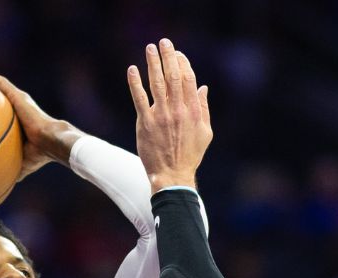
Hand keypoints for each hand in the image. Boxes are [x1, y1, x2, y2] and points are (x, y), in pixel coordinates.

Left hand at [0, 68, 82, 180]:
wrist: (51, 143)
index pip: (4, 113)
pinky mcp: (18, 96)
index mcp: (20, 121)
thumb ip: (9, 168)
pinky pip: (0, 82)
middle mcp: (20, 108)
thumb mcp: (21, 163)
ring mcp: (19, 100)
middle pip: (0, 95)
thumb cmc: (39, 155)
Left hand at [127, 38, 211, 191]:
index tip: (177, 53)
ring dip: (153, 64)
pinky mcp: (145, 123)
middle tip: (163, 42)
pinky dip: (135, 83)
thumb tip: (203, 87)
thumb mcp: (205, 132)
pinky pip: (139, 98)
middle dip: (168, 57)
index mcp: (193, 111)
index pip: (188, 80)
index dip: (183, 63)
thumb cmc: (190, 155)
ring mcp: (161, 116)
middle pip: (173, 76)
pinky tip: (132, 70)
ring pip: (157, 84)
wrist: (172, 175)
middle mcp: (178, 110)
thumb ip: (203, 108)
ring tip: (149, 48)